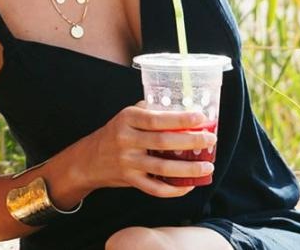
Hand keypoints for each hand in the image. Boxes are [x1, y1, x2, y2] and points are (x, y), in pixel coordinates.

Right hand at [54, 104, 216, 198]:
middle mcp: (126, 140)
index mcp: (127, 119)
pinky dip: (174, 189)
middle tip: (210, 140)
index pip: (156, 118)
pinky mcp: (130, 180)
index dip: (180, 119)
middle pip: (163, 142)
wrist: (88, 159)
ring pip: (162, 167)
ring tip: (207, 167)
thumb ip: (150, 112)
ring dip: (188, 169)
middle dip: (191, 142)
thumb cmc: (115, 134)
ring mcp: (127, 162)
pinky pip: (155, 188)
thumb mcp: (126, 117)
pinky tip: (188, 185)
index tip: (201, 118)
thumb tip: (183, 110)